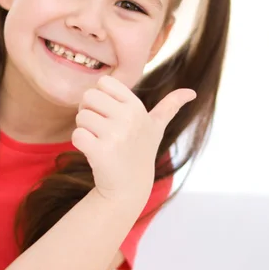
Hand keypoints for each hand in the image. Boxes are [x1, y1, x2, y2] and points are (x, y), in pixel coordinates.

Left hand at [71, 75, 195, 203]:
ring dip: (84, 129)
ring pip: (81, 117)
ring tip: (99, 142)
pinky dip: (79, 143)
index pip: (104, 82)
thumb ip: (170, 107)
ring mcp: (115, 135)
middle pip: (88, 97)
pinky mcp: (100, 151)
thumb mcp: (156, 127)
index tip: (108, 113)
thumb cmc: (140, 152)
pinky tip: (93, 152)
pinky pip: (76, 135)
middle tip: (99, 129)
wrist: (129, 187)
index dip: (99, 96)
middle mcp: (128, 118)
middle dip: (88, 112)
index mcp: (137, 107)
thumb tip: (192, 92)